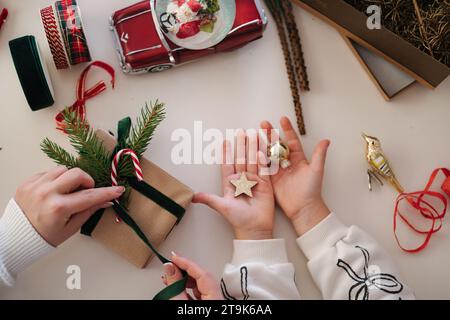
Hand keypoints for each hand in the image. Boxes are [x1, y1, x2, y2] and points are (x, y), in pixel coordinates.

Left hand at [14, 167, 124, 245]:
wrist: (16, 238)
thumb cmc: (45, 236)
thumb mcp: (70, 228)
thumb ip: (89, 211)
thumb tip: (106, 201)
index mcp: (58, 208)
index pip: (90, 196)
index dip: (107, 192)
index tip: (118, 189)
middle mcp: (47, 193)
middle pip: (77, 174)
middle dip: (87, 180)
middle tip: (86, 190)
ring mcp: (35, 185)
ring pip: (63, 169)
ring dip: (70, 178)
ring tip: (68, 191)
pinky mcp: (27, 182)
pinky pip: (48, 172)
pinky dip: (56, 179)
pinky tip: (55, 190)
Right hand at [162, 253, 222, 299]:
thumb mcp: (180, 302)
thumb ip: (175, 285)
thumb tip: (170, 268)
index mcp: (215, 298)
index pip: (202, 273)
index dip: (187, 263)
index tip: (174, 257)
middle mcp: (217, 299)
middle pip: (202, 278)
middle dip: (185, 270)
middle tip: (171, 264)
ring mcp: (212, 302)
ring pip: (200, 285)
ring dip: (184, 279)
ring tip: (170, 277)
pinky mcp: (207, 306)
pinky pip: (198, 293)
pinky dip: (187, 288)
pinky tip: (176, 287)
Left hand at [193, 129, 274, 239]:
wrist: (254, 229)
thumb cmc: (237, 219)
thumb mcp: (221, 206)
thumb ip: (208, 199)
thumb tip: (192, 197)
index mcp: (230, 183)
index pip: (227, 164)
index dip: (226, 153)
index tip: (225, 141)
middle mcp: (242, 180)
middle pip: (242, 159)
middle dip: (241, 145)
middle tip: (241, 131)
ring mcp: (254, 181)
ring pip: (253, 161)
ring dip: (253, 147)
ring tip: (254, 134)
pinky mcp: (266, 184)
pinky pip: (265, 169)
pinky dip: (263, 160)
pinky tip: (261, 150)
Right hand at [261, 117, 330, 235]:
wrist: (303, 208)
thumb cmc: (312, 189)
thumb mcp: (316, 170)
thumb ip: (319, 155)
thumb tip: (326, 140)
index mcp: (298, 158)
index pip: (291, 140)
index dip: (287, 129)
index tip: (282, 119)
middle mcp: (287, 162)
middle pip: (277, 144)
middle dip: (270, 133)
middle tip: (263, 123)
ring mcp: (278, 170)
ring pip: (269, 153)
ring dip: (262, 143)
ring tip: (254, 133)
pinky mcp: (271, 179)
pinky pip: (264, 166)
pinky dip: (258, 158)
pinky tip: (252, 150)